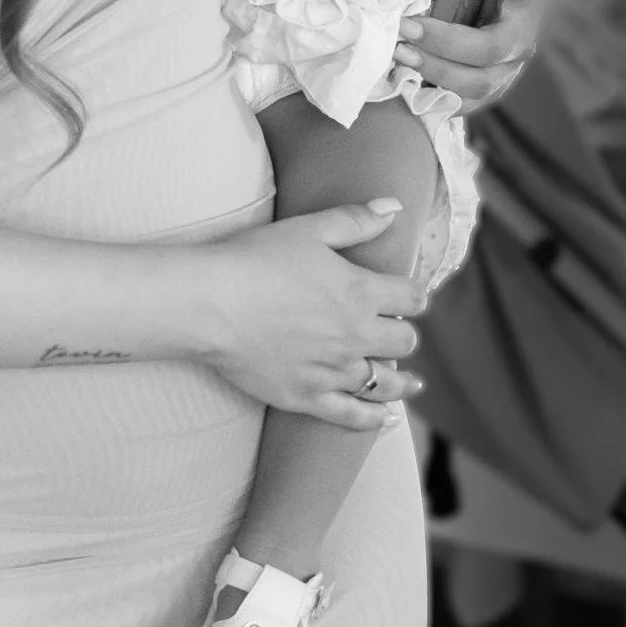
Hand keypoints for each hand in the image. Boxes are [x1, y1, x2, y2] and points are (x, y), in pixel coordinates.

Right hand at [199, 201, 424, 430]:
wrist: (210, 304)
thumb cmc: (255, 259)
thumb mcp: (308, 229)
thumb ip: (355, 220)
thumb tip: (393, 208)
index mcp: (361, 291)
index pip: (411, 297)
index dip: (414, 295)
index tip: (410, 297)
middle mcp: (355, 335)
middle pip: (404, 341)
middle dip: (404, 334)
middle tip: (395, 331)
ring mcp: (333, 370)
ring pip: (385, 382)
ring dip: (402, 381)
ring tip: (412, 383)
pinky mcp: (307, 396)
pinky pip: (351, 416)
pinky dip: (373, 418)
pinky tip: (386, 418)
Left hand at [406, 0, 544, 112]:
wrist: (502, 21)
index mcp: (526, 2)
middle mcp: (521, 43)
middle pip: (489, 51)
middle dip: (444, 42)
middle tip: (405, 28)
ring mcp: (505, 74)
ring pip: (476, 85)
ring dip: (434, 71)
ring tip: (399, 54)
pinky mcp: (485, 96)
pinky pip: (462, 106)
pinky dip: (434, 97)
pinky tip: (404, 82)